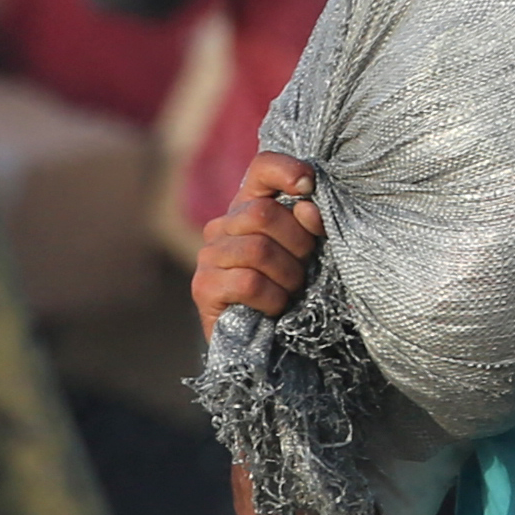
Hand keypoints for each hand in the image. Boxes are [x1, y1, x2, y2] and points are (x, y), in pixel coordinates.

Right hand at [191, 150, 327, 345]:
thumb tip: (309, 206)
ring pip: (257, 250)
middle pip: (262, 214)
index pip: (262, 169)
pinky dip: (273, 299)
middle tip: (304, 269)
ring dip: (287, 276)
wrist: (273, 346)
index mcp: (253, 208)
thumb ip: (311, 224)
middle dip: (297, 244)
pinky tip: (274, 309)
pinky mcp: (203, 287)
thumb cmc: (294, 291)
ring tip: (290, 292)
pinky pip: (248, 282)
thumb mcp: (310, 252)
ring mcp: (209, 255)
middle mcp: (224, 225)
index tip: (308, 186)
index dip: (287, 170)